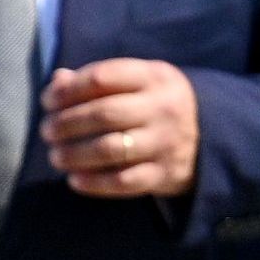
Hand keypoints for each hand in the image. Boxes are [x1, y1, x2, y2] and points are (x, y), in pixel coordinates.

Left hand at [45, 57, 198, 196]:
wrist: (211, 137)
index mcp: (154, 77)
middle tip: (47, 131)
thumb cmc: (155, 104)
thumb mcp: (137, 82)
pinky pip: (124, 181)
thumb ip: (98, 80)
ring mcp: (166, 142)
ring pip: (110, 149)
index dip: (68, 90)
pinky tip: (74, 180)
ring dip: (74, 154)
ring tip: (56, 156)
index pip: (103, 77)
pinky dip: (93, 183)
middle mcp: (163, 108)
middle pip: (104, 114)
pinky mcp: (166, 173)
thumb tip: (57, 81)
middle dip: (66, 124)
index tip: (48, 102)